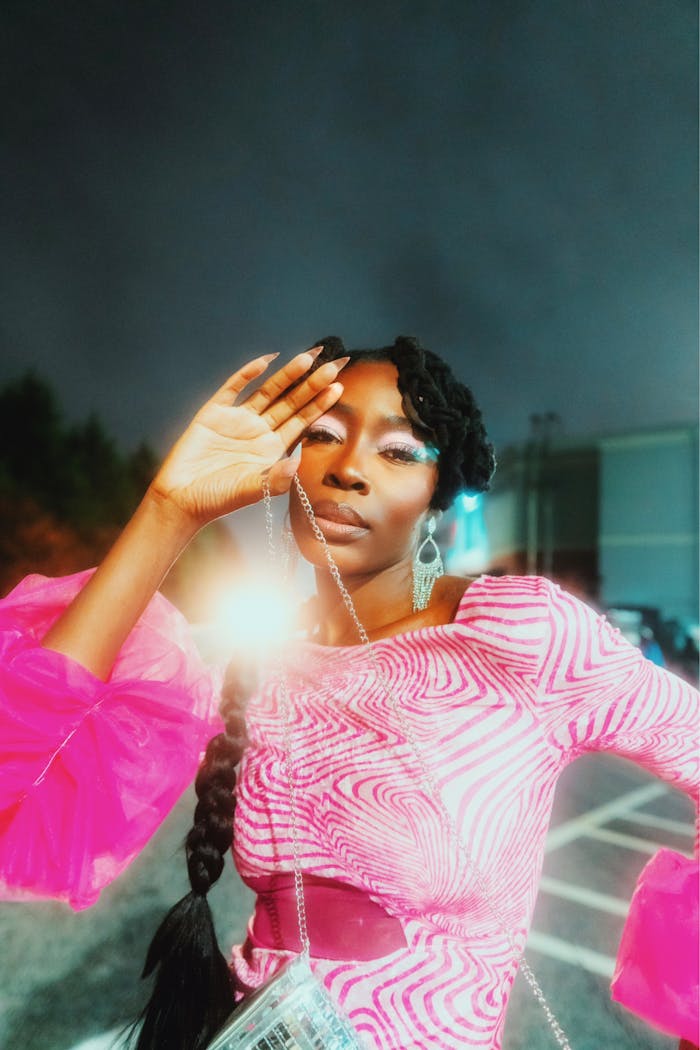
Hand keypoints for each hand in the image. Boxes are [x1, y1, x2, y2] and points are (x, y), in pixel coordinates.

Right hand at [149, 348, 345, 526]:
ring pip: (268, 392)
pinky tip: (266, 361)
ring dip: (287, 375)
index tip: (339, 387)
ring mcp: (237, 420)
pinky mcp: (214, 412)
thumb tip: (298, 463)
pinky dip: (248, 373)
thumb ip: (276, 478)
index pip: (302, 421)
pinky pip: (233, 387)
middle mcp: (259, 431)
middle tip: (333, 364)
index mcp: (273, 449)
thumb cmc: (218, 500)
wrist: (182, 498)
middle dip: (311, 384)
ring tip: (308, 357)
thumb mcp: (252, 491)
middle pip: (291, 402)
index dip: (320, 404)